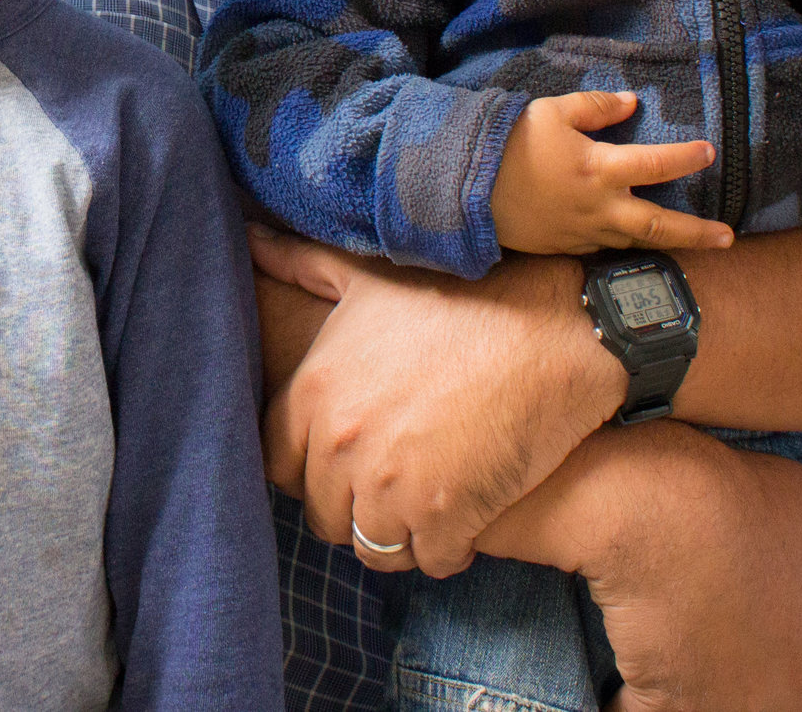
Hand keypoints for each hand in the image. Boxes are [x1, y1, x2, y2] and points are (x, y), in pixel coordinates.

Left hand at [251, 227, 624, 575]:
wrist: (551, 329)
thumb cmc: (459, 298)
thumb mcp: (368, 276)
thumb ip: (301, 266)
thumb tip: (250, 239)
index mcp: (312, 393)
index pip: (277, 466)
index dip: (309, 467)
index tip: (344, 459)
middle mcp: (339, 445)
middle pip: (324, 514)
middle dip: (354, 504)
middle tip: (394, 483)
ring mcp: (390, 486)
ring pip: (373, 547)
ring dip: (398, 533)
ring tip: (429, 504)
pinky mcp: (445, 518)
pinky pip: (432, 561)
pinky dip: (449, 548)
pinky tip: (467, 516)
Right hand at [480, 422, 801, 711]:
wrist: (656, 504)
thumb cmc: (739, 492)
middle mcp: (795, 683)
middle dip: (791, 705)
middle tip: (754, 685)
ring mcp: (735, 700)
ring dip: (711, 704)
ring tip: (690, 682)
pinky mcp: (674, 702)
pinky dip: (638, 705)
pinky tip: (627, 691)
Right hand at [490, 90, 732, 255]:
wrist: (468, 186)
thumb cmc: (511, 143)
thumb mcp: (553, 111)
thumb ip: (597, 105)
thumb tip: (632, 102)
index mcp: (600, 168)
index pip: (658, 164)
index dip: (687, 157)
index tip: (709, 152)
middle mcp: (600, 206)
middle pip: (660, 226)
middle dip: (698, 233)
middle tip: (727, 238)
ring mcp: (583, 232)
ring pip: (635, 241)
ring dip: (667, 243)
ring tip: (692, 242)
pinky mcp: (565, 246)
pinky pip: (604, 246)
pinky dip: (625, 242)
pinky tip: (634, 239)